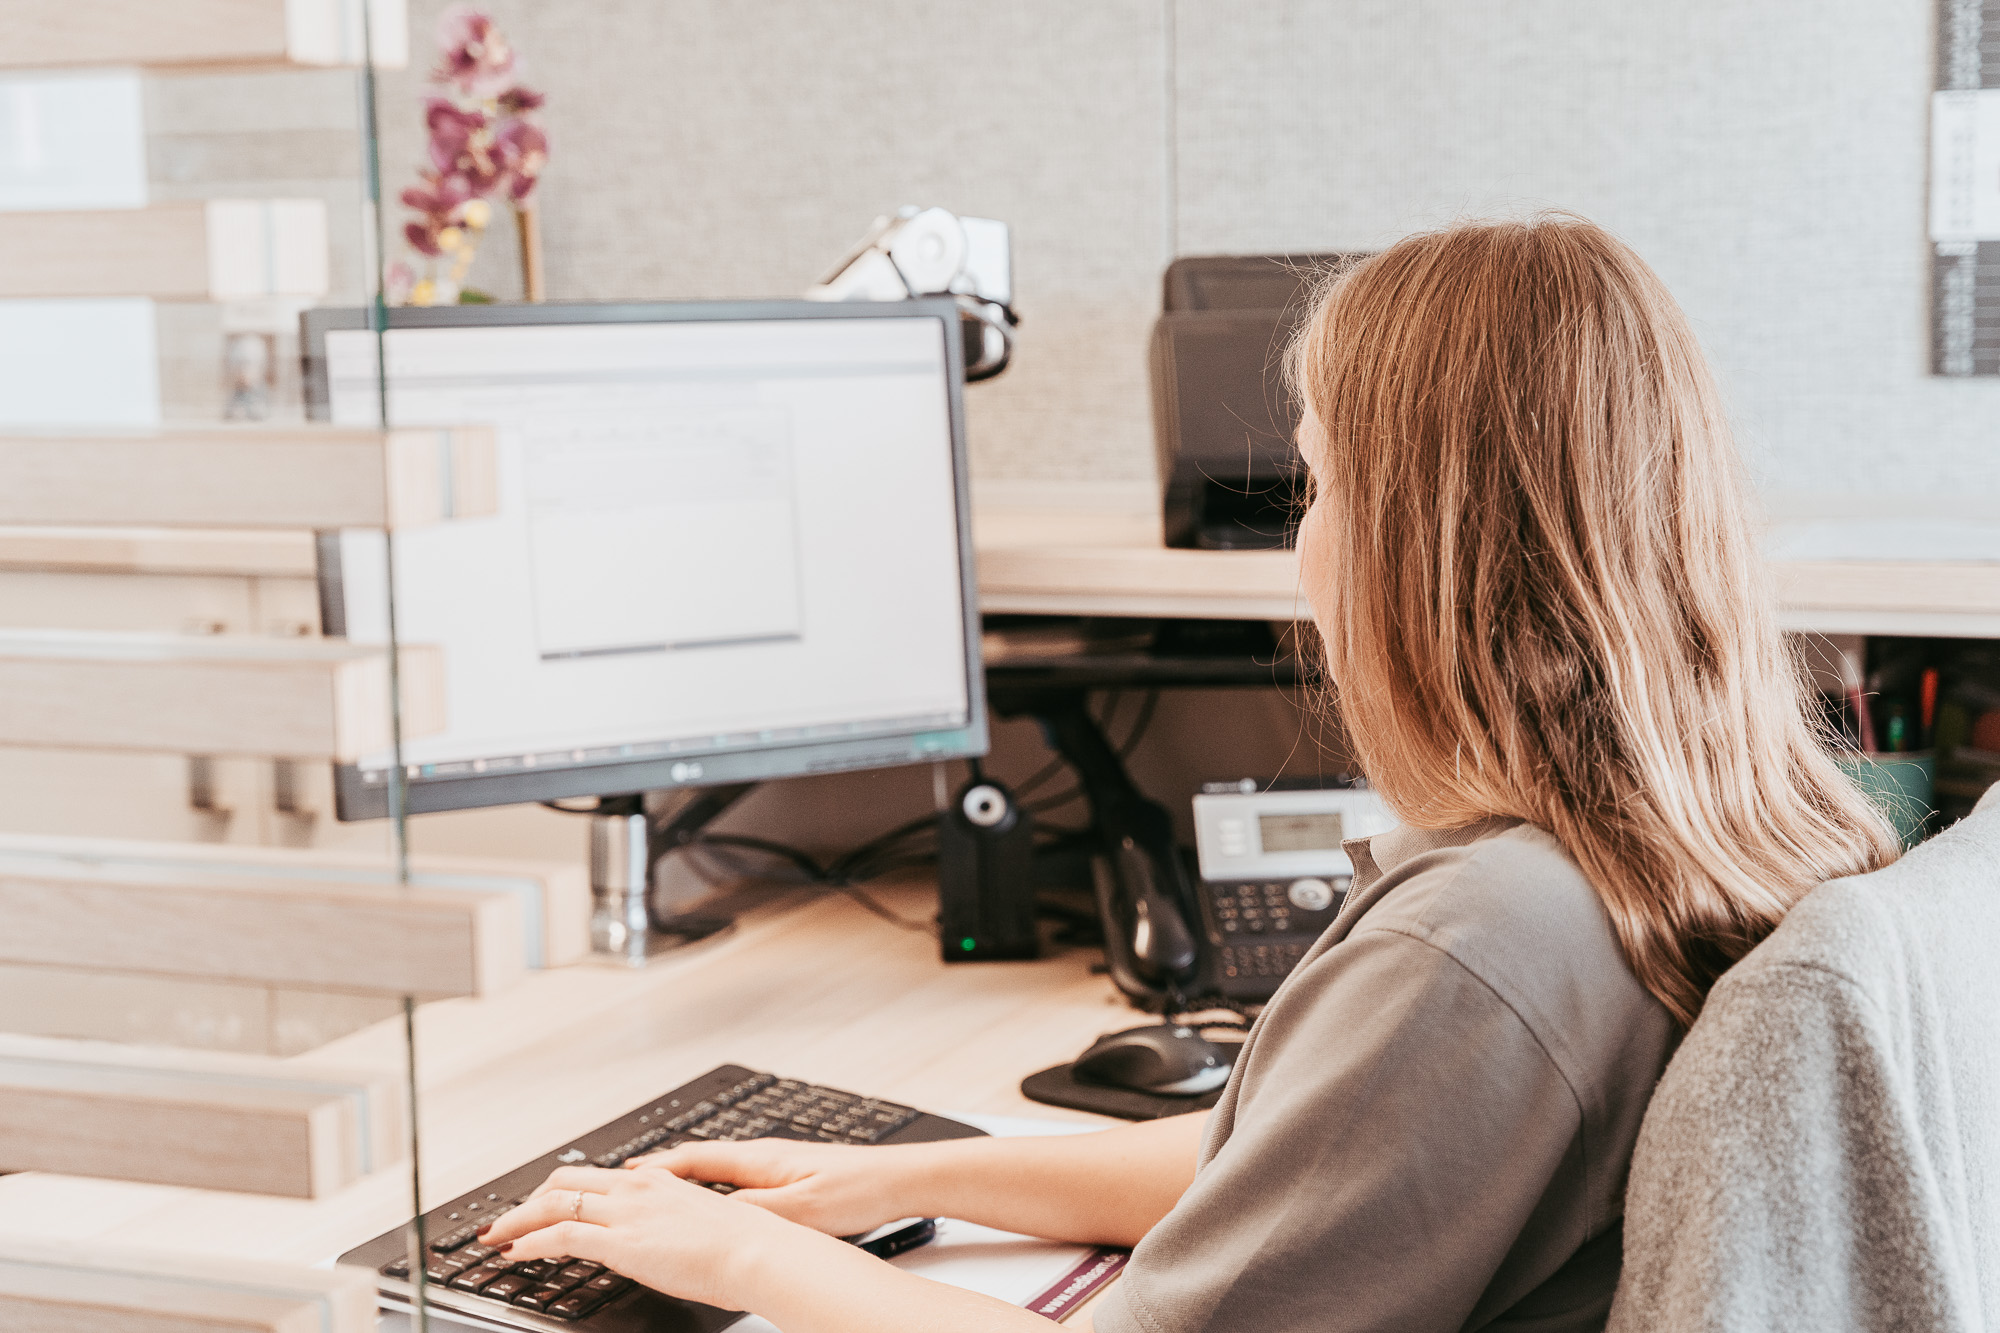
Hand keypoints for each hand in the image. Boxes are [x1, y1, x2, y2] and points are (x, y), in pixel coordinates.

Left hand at [478, 1164, 811, 1310]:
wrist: (758, 1252)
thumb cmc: (742, 1246)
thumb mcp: (699, 1225)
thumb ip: (668, 1227)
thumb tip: (654, 1244)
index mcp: (656, 1181)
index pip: (594, 1178)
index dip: (560, 1191)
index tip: (542, 1206)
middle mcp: (636, 1187)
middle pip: (564, 1181)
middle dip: (529, 1201)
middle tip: (508, 1220)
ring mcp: (626, 1211)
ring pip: (553, 1202)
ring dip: (518, 1221)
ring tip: (497, 1238)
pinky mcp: (620, 1240)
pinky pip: (561, 1235)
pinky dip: (530, 1242)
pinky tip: (516, 1254)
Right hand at [626, 1138, 911, 1237]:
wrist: (900, 1179)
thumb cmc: (858, 1189)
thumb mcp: (801, 1210)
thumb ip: (754, 1212)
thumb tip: (709, 1217)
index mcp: (759, 1158)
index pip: (693, 1158)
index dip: (655, 1167)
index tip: (623, 1175)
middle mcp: (763, 1155)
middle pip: (698, 1160)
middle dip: (660, 1171)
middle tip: (625, 1182)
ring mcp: (777, 1165)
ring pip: (717, 1172)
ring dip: (685, 1181)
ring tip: (656, 1194)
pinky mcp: (791, 1178)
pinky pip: (737, 1182)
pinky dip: (713, 1191)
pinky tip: (713, 1206)